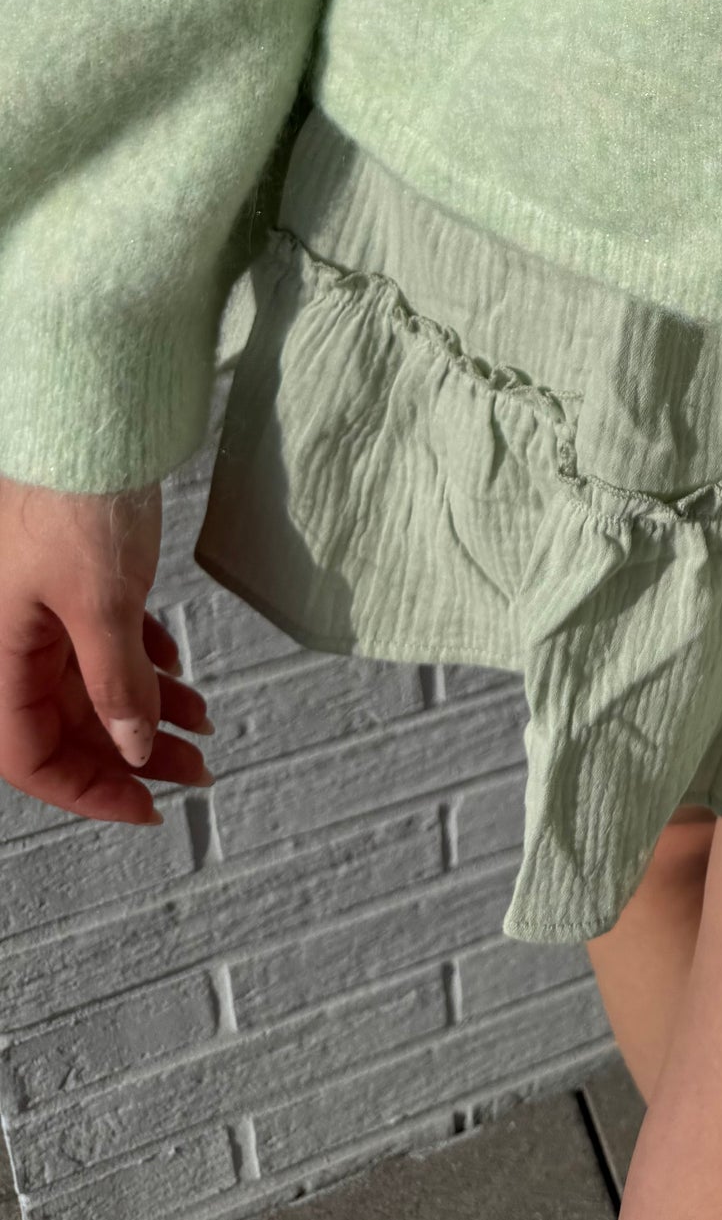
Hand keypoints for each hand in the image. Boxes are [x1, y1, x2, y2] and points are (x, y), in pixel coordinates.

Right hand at [0, 475, 214, 825]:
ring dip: (146, 709)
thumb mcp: (102, 601)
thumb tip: (131, 746)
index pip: (30, 754)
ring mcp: (37, 606)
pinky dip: (141, 661)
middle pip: (67, 722)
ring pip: (90, 681)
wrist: (89, 410)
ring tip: (204, 726)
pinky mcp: (67, 575)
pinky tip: (179, 674)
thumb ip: (115, 683)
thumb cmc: (76, 493)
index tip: (146, 809)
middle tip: (194, 771)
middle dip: (131, 753)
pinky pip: (100, 639)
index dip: (87, 790)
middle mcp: (9, 636)